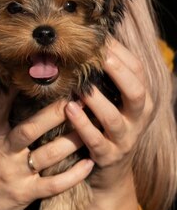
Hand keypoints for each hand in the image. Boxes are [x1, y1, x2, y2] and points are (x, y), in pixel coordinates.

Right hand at [0, 75, 93, 209]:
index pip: (0, 103)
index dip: (16, 86)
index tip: (36, 72)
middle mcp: (3, 152)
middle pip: (31, 128)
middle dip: (55, 112)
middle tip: (77, 97)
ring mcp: (16, 174)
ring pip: (49, 155)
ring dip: (72, 141)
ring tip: (93, 125)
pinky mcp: (25, 194)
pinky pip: (53, 185)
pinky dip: (73, 176)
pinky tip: (89, 163)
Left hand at [65, 39, 150, 192]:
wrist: (110, 171)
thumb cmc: (105, 125)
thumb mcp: (112, 101)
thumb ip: (106, 77)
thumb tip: (90, 41)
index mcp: (141, 100)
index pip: (138, 71)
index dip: (120, 54)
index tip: (100, 39)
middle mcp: (138, 118)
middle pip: (136, 92)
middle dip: (118, 74)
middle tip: (98, 57)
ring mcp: (124, 139)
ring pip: (114, 119)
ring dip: (96, 101)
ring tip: (79, 87)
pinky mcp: (107, 156)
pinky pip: (95, 140)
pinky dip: (82, 124)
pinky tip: (68, 110)